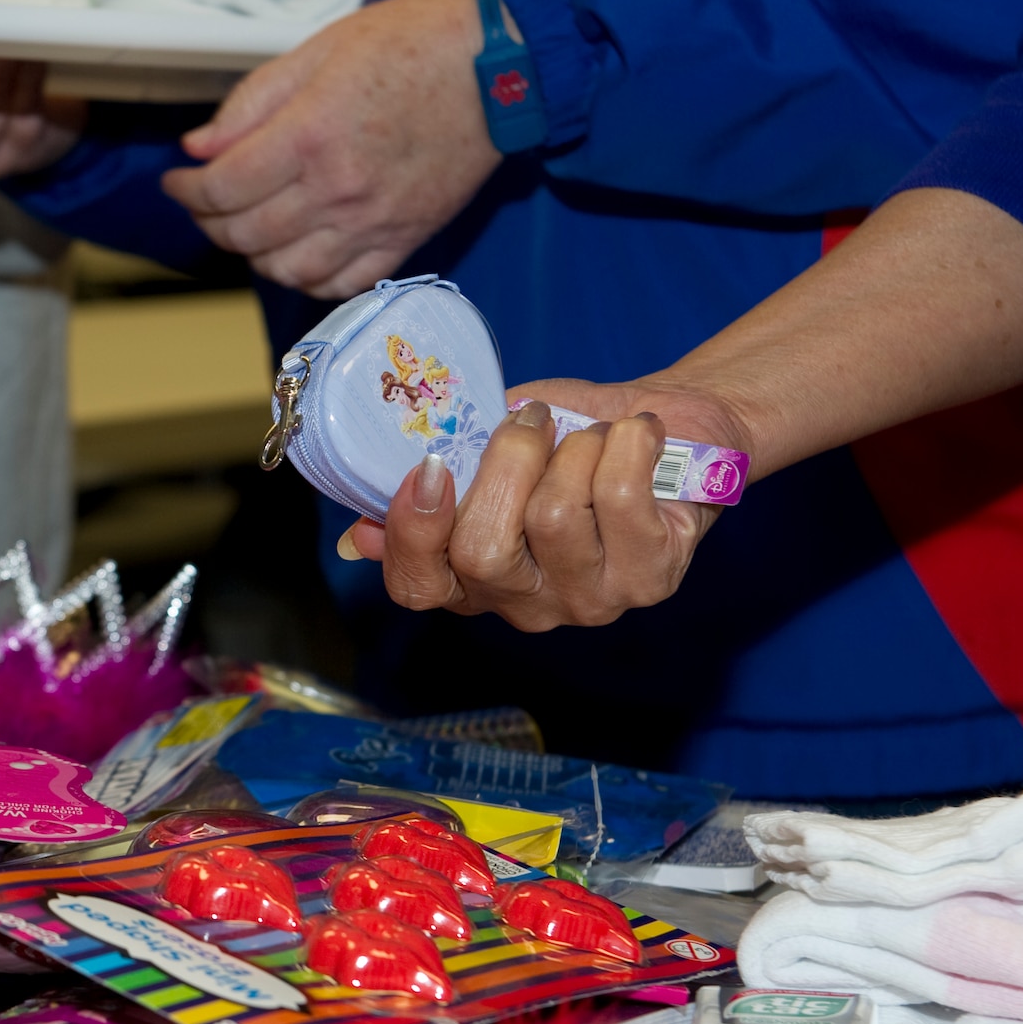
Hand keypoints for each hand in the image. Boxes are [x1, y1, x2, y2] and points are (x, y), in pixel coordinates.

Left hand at [161, 0, 500, 298]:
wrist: (501, 65)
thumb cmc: (411, 41)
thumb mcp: (320, 49)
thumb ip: (253, 103)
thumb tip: (199, 147)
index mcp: (310, 134)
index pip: (223, 188)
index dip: (186, 190)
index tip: (177, 180)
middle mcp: (339, 189)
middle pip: (246, 234)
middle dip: (210, 220)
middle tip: (204, 200)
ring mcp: (374, 222)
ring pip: (287, 269)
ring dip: (253, 254)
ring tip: (247, 226)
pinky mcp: (405, 239)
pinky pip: (341, 284)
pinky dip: (307, 278)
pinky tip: (297, 251)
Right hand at [343, 378, 752, 630]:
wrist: (662, 424)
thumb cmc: (565, 436)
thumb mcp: (485, 445)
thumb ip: (429, 479)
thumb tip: (360, 537)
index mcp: (470, 575)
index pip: (417, 588)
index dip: (413, 533)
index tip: (431, 465)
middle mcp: (524, 603)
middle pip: (482, 553)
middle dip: (507, 461)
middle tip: (532, 420)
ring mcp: (588, 600)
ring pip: (552, 520)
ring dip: (575, 448)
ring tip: (595, 435)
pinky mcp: (651, 580)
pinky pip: (619, 501)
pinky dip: (626, 444)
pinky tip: (636, 434)